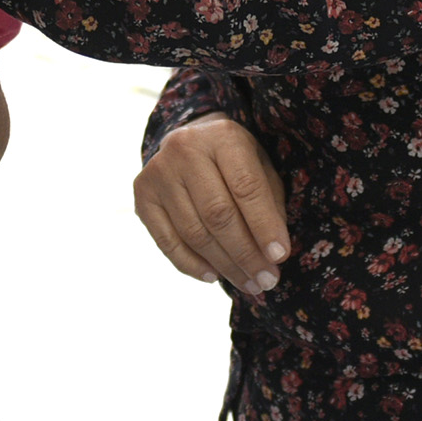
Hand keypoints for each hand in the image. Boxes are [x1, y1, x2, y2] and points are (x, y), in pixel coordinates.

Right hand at [134, 116, 289, 296]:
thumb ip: (268, 205)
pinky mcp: (142, 194)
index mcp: (223, 136)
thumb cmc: (235, 162)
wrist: (190, 142)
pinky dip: (191, 264)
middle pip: (217, 214)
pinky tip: (213, 276)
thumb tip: (272, 254)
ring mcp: (158, 172)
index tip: (279, 257)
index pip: (246, 187)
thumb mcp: (260, 169)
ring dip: (224, 265)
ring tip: (247, 283)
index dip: (264, 226)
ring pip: (193, 232)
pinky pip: (166, 241)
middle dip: (245, 254)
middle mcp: (185, 149)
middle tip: (266, 281)